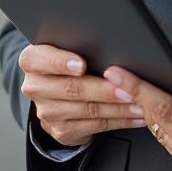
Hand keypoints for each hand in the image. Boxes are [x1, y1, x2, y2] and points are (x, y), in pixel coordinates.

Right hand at [18, 44, 147, 147]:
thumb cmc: (67, 62)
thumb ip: (77, 43)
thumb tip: (110, 39)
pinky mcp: (61, 131)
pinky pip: (95, 126)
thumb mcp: (64, 48)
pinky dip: (119, 120)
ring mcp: (47, 112)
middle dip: (103, 89)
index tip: (81, 64)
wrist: (55, 95)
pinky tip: (135, 115)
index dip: (61, 62)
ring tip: (139, 101)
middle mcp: (35, 87)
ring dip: (118, 107)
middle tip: (127, 88)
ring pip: (87, 109)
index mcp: (32, 60)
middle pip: (71, 88)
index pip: (42, 59)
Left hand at [102, 67, 171, 170]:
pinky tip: (163, 114)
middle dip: (138, 98)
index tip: (119, 75)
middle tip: (121, 77)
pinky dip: (165, 130)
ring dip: (150, 115)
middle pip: (158, 123)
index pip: (166, 108)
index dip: (139, 90)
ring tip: (138, 91)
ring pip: (162, 137)